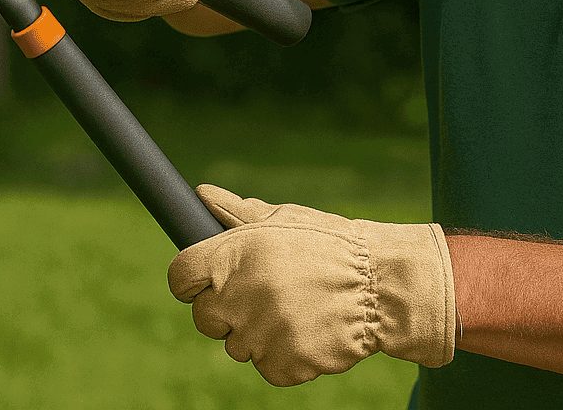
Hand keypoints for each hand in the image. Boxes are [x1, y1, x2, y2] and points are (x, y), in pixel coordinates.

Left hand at [167, 185, 456, 386]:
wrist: (382, 285)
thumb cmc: (330, 247)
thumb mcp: (284, 220)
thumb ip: (234, 213)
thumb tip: (200, 196)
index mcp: (234, 255)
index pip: (180, 278)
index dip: (193, 281)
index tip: (209, 282)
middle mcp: (240, 296)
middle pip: (203, 318)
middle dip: (226, 310)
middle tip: (262, 296)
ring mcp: (261, 334)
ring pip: (236, 345)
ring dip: (257, 333)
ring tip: (294, 310)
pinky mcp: (282, 365)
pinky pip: (266, 366)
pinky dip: (283, 356)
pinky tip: (306, 332)